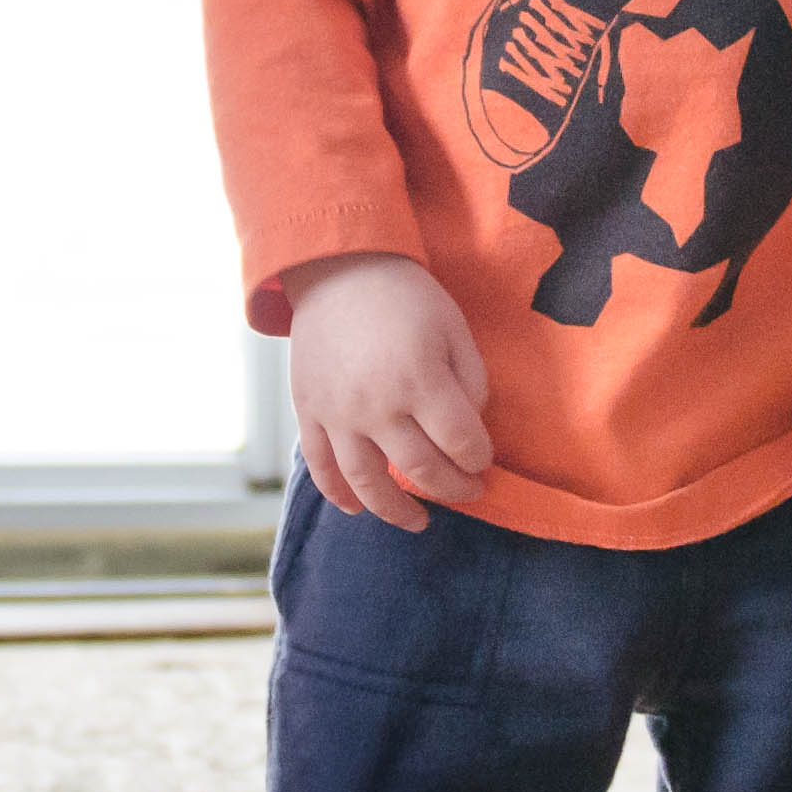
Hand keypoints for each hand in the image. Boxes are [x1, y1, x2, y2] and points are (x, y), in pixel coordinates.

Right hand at [280, 253, 490, 530]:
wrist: (337, 269)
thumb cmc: (406, 297)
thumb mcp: (455, 329)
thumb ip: (471, 383)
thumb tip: (469, 430)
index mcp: (419, 379)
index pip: (460, 442)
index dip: (479, 459)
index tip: (483, 461)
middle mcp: (376, 404)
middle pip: (420, 469)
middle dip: (453, 488)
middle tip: (469, 491)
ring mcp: (337, 413)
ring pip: (367, 482)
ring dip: (397, 511)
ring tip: (419, 522)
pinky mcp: (308, 412)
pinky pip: (320, 466)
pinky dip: (338, 494)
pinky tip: (358, 509)